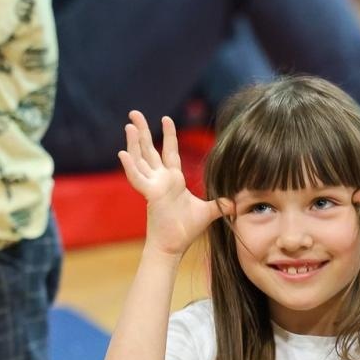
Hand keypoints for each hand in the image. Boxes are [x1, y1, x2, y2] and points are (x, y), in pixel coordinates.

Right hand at [117, 111, 223, 256]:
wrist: (174, 246)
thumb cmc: (186, 230)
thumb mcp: (208, 212)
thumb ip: (220, 204)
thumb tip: (236, 202)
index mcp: (173, 180)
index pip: (169, 152)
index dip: (169, 135)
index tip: (166, 118)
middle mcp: (160, 179)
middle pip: (149, 149)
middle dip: (143, 131)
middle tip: (134, 113)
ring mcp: (153, 186)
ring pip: (140, 159)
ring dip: (134, 142)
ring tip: (129, 125)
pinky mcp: (149, 195)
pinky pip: (137, 178)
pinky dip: (130, 166)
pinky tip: (122, 153)